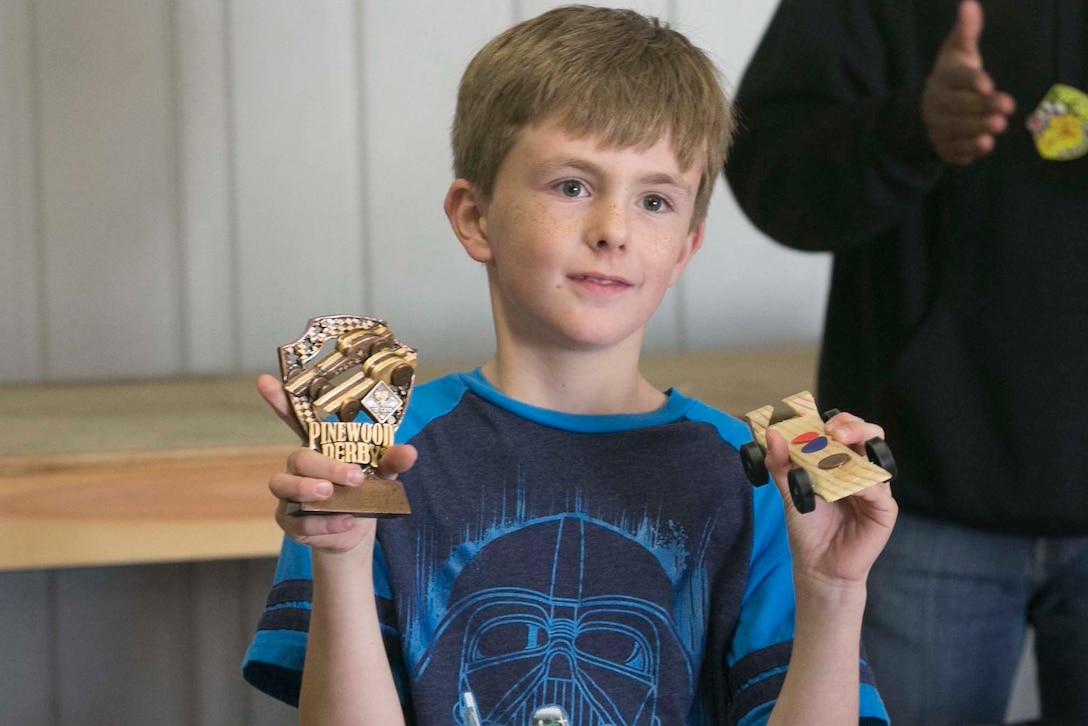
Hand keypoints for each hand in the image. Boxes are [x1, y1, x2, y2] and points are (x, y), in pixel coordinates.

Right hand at [256, 373, 417, 554]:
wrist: (356, 530)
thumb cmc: (364, 491)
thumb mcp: (383, 473)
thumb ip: (392, 460)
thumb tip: (409, 452)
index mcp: (320, 445)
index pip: (294, 418)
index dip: (278, 400)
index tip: (264, 380)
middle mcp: (299, 465)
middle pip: (299, 457)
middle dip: (325, 466)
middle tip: (354, 477)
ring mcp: (289, 492)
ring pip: (283, 485)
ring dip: (306, 490)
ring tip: (330, 495)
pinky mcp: (288, 520)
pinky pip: (296, 521)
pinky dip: (322, 524)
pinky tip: (345, 522)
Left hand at [764, 412, 897, 590]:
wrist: (818, 565)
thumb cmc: (808, 527)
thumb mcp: (790, 491)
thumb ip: (781, 464)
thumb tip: (772, 435)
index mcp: (840, 461)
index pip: (844, 430)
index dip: (836, 420)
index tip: (817, 421)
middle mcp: (860, 470)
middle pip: (868, 434)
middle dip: (852, 426)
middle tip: (832, 431)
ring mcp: (875, 488)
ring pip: (877, 456)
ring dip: (859, 446)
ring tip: (839, 449)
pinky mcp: (884, 509)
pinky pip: (879, 489)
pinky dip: (864, 483)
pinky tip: (849, 486)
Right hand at [921, 0, 1014, 164]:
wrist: (932, 109)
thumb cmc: (955, 75)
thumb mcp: (959, 52)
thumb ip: (967, 31)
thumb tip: (969, 4)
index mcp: (942, 78)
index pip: (955, 79)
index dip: (972, 82)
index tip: (988, 84)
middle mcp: (936, 103)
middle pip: (957, 106)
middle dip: (981, 107)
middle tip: (1006, 108)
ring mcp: (937, 127)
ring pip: (957, 129)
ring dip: (978, 128)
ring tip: (999, 125)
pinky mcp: (943, 146)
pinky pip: (954, 149)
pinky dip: (969, 150)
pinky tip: (985, 145)